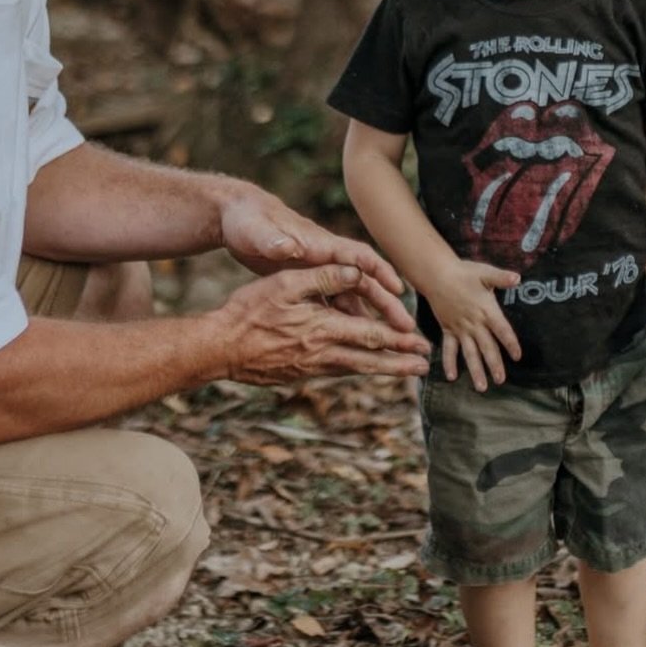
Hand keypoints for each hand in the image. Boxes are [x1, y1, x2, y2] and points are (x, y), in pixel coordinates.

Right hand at [214, 265, 430, 385]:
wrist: (220, 348)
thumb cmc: (249, 311)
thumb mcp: (285, 283)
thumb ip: (324, 277)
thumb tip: (357, 272)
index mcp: (323, 329)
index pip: (371, 336)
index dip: (399, 340)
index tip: (421, 343)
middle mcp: (322, 353)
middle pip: (370, 360)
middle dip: (400, 363)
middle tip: (425, 366)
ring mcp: (310, 368)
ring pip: (356, 369)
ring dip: (383, 370)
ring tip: (405, 371)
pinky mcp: (299, 374)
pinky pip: (336, 372)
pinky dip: (356, 370)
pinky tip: (362, 368)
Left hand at [218, 185, 415, 334]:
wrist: (235, 216)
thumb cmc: (247, 220)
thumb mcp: (257, 231)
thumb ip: (273, 240)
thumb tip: (286, 246)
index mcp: (318, 244)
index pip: (357, 256)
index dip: (379, 272)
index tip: (399, 289)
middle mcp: (324, 257)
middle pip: (362, 281)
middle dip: (385, 303)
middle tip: (406, 328)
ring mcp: (317, 270)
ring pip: (350, 296)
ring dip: (369, 317)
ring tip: (390, 342)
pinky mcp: (306, 281)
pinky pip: (332, 303)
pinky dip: (345, 320)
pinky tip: (353, 342)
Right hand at [428, 259, 520, 391]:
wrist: (437, 275)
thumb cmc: (464, 273)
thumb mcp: (485, 273)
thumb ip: (501, 278)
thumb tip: (518, 278)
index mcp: (486, 310)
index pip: (501, 330)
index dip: (510, 343)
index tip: (517, 356)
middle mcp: (474, 323)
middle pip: (486, 347)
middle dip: (494, 364)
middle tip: (500, 381)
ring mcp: (460, 328)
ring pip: (469, 353)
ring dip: (475, 370)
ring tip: (481, 387)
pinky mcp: (448, 330)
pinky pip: (449, 349)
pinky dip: (449, 362)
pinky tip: (451, 377)